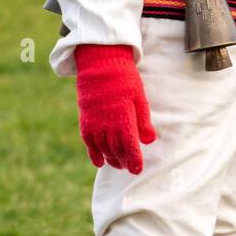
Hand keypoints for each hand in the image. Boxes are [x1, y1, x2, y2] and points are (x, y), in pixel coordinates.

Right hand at [74, 44, 156, 173]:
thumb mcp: (139, 97)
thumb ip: (143, 121)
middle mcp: (108, 124)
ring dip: (110, 159)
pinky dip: (94, 154)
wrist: (100, 65)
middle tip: (129, 168)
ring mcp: (94, 123)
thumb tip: (149, 141)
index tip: (137, 170)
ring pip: (102, 149)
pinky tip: (100, 162)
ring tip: (118, 164)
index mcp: (124, 118)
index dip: (134, 160)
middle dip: (123, 161)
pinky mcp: (85, 120)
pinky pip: (89, 143)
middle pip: (116, 150)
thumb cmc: (124, 80)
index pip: (130, 146)